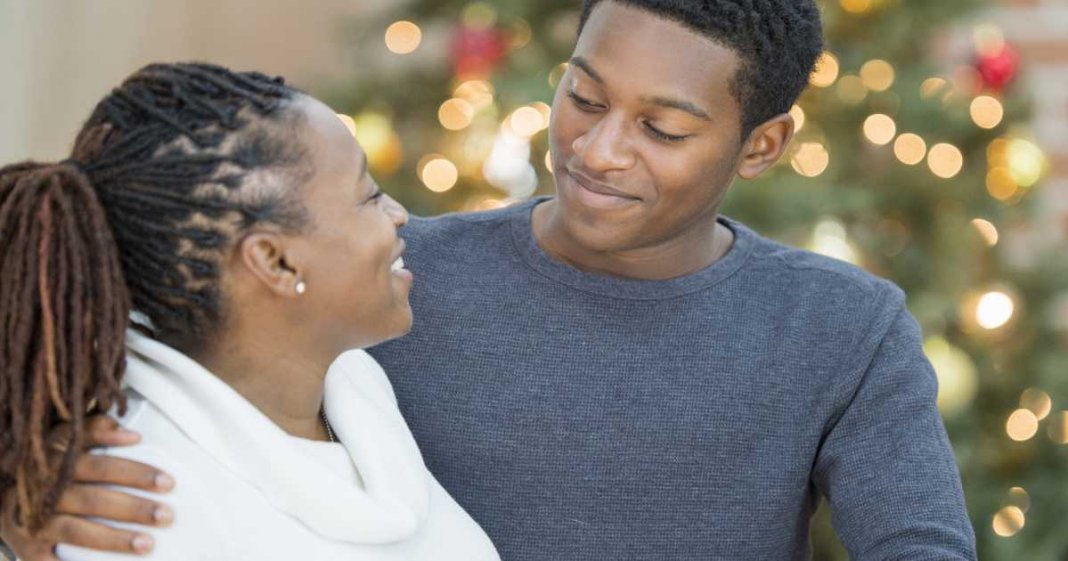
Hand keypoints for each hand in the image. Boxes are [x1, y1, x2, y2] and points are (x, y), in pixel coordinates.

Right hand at [0, 416, 174, 559]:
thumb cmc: (41, 464)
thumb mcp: (61, 439)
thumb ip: (96, 430)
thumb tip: (133, 435)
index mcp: (59, 464)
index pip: (103, 467)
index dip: (135, 473)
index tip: (168, 483)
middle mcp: (47, 493)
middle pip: (95, 501)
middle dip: (133, 509)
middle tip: (167, 516)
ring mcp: (36, 523)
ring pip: (77, 532)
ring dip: (114, 539)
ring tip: (147, 544)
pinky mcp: (28, 548)